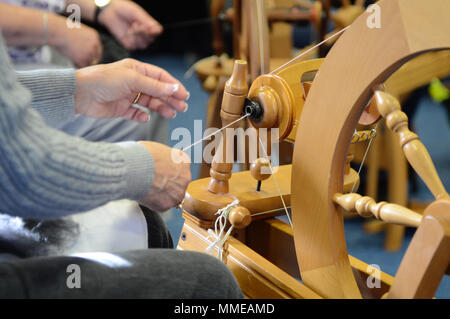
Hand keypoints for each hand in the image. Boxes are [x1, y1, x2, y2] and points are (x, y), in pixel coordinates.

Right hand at [53, 24, 101, 67]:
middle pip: (94, 58)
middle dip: (87, 60)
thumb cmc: (62, 29)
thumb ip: (84, 41)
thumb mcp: (77, 31)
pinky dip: (76, 65)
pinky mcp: (82, 58)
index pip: (98, 50)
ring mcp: (89, 52)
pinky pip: (82, 66)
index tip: (89, 59)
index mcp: (94, 36)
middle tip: (78, 60)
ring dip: (80, 62)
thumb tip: (85, 52)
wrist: (56, 30)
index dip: (93, 55)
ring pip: (88, 62)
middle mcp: (94, 44)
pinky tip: (71, 61)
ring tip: (71, 57)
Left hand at [74, 58, 188, 121]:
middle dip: (170, 99)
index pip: (160, 78)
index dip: (173, 86)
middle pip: (157, 91)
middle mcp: (133, 82)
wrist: (80, 94)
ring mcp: (127, 96)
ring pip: (150, 103)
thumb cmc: (103, 80)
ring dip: (161, 108)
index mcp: (137, 70)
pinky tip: (146, 117)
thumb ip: (154, 86)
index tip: (184, 95)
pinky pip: (136, 113)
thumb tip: (174, 88)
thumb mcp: (132, 80)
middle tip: (182, 107)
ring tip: (171, 114)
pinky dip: (142, 116)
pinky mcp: (120, 108)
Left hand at [98, 0, 162, 49]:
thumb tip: (158, 30)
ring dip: (138, 36)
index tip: (146, 25)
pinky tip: (127, 32)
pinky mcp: (130, 44)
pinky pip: (134, 47)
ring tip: (131, 27)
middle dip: (144, 33)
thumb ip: (147, 21)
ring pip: (144, 45)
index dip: (153, 30)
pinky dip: (131, 40)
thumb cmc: (124, 10)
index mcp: (149, 25)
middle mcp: (145, 34)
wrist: (110, 12)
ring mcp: (137, 40)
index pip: (157, 31)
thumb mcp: (137, 13)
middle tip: (136, 24)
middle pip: (151, 39)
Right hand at [137, 141, 190, 211]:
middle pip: (178, 183)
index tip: (161, 172)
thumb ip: (164, 157)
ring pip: (171, 196)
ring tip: (148, 188)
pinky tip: (145, 195)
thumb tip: (158, 160)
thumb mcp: (157, 149)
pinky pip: (161, 205)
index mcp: (184, 161)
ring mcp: (177, 193)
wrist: (135, 168)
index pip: (181, 169)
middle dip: (167, 184)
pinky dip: (153, 203)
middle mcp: (185, 177)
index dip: (169, 171)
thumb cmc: (143, 156)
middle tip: (154, 182)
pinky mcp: (167, 205)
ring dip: (161, 194)